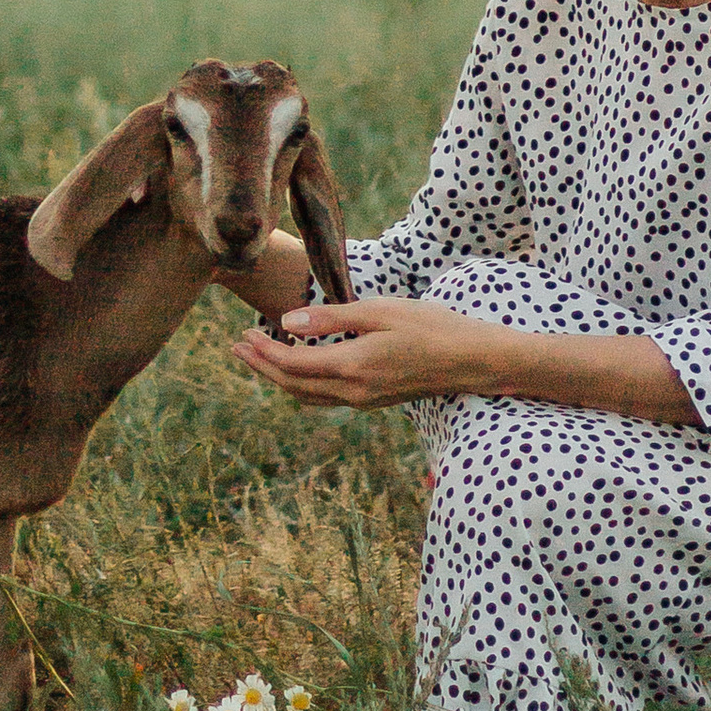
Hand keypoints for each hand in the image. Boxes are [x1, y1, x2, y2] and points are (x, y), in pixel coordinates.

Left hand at [230, 296, 487, 410]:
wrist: (474, 361)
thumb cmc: (432, 326)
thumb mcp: (380, 311)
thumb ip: (332, 318)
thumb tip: (287, 323)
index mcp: (353, 366)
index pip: (292, 365)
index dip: (263, 352)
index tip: (242, 335)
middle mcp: (354, 391)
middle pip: (293, 386)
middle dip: (261, 367)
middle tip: (237, 348)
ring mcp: (365, 400)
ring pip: (308, 397)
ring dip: (278, 378)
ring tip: (257, 358)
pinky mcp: (375, 399)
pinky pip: (327, 398)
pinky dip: (303, 384)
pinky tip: (300, 368)